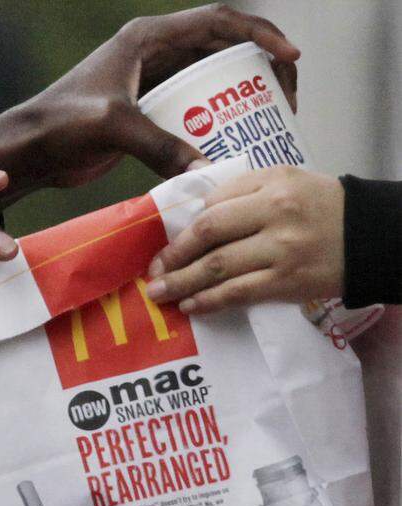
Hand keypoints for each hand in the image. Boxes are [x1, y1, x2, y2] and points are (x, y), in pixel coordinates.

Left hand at [0, 4, 299, 205]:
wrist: (29, 151)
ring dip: (240, 96)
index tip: (290, 59)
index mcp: (146, 38)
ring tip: (270, 121)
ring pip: (209, 80)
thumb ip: (159, 145)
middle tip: (286, 100)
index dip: (260, 35)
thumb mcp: (114, 127)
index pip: (217, 22)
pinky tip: (234, 144)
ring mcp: (149, 82)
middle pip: (221, 49)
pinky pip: (192, 109)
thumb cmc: (61, 124)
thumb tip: (205, 172)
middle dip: (259, 69)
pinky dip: (216, 122)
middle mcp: (151, 53)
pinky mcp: (145, 112)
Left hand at [144, 166, 344, 312]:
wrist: (372, 236)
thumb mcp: (287, 181)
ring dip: (181, 282)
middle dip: (174, 254)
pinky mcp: (287, 282)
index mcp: (271, 183)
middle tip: (153, 271)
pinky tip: (190, 305)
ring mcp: (280, 250)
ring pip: (218, 266)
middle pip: (209, 233)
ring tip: (158, 293)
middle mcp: (274, 213)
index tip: (169, 242)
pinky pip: (238, 292)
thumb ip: (243, 190)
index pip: (215, 203)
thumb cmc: (322, 207)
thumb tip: (197, 210)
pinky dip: (209, 300)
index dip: (187, 226)